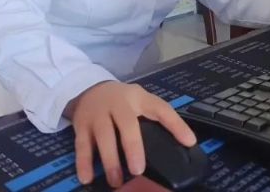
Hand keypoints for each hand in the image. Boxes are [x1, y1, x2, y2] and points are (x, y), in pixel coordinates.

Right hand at [65, 81, 195, 187]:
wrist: (89, 88)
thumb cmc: (123, 101)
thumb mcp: (143, 102)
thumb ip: (162, 118)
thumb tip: (189, 142)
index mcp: (139, 98)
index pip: (160, 108)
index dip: (175, 124)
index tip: (189, 142)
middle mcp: (118, 104)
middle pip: (126, 124)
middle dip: (132, 147)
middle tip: (137, 170)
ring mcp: (98, 113)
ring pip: (103, 135)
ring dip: (109, 160)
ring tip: (116, 181)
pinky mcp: (81, 124)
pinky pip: (81, 144)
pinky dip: (83, 162)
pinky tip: (86, 178)